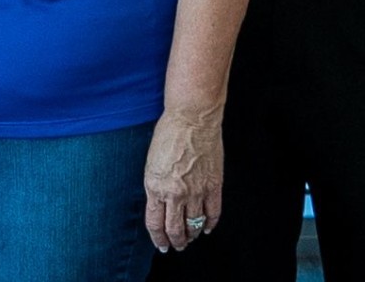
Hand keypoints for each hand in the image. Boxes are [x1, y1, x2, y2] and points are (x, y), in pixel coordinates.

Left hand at [143, 107, 224, 252]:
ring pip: (194, 225)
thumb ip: (156, 186)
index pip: (155, 223)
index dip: (158, 238)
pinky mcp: (213, 186)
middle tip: (176, 246)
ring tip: (190, 239)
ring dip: (191, 235)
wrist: (192, 118)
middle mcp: (174, 193)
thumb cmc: (169, 133)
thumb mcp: (151, 163)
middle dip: (175, 242)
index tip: (161, 244)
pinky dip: (210, 224)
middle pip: (175, 230)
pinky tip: (206, 227)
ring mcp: (196, 191)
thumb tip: (160, 204)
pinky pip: (213, 213)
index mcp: (155, 186)